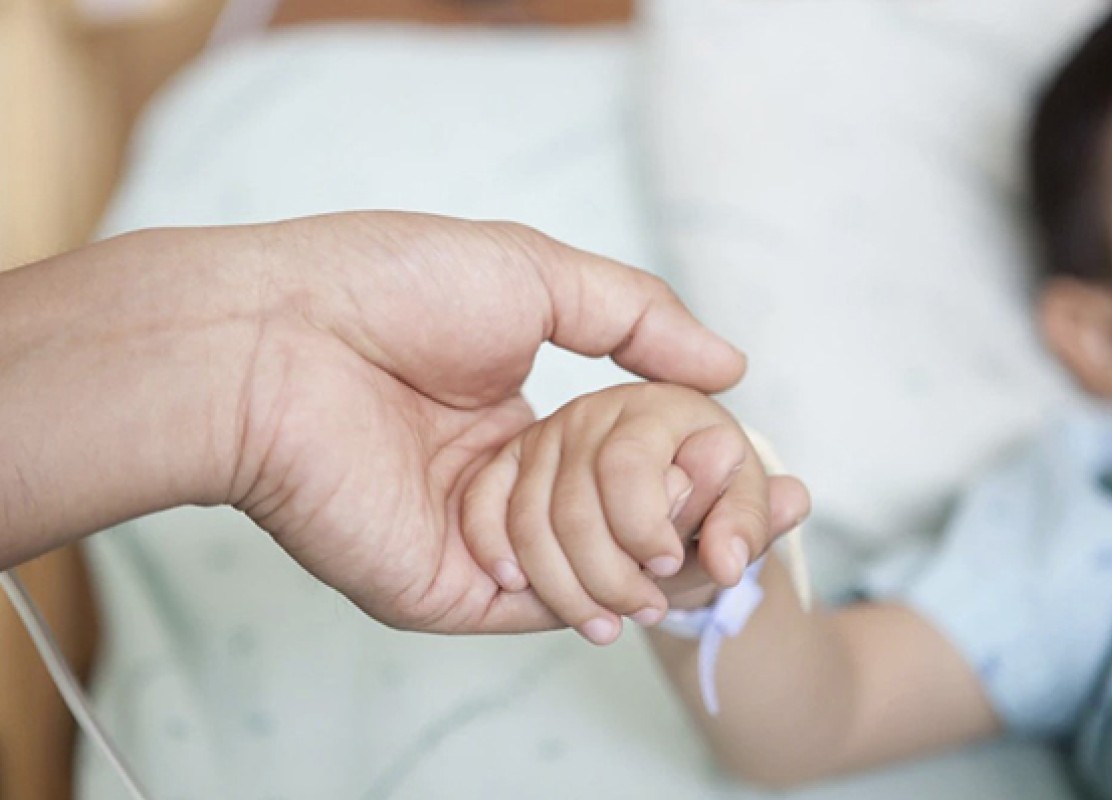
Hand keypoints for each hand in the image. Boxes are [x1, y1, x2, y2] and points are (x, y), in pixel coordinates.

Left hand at [220, 213, 756, 633]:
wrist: (279, 338)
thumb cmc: (394, 287)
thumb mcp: (540, 275)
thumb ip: (640, 318)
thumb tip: (733, 367)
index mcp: (516, 411)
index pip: (624, 458)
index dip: (692, 466)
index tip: (762, 474)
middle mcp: (498, 480)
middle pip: (615, 522)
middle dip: (691, 528)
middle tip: (765, 529)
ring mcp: (471, 536)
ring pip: (586, 570)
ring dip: (654, 565)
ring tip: (718, 554)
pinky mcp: (440, 586)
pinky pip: (536, 606)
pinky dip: (596, 600)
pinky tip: (650, 586)